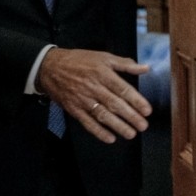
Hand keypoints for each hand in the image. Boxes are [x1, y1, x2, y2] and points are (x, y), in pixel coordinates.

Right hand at [37, 47, 151, 143]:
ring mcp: (82, 100)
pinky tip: (110, 138)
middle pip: (114, 104)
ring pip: (102, 115)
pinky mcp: (73, 109)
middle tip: (143, 126)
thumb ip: (125, 64)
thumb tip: (146, 68)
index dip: (136, 101)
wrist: (49, 67)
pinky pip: (87, 122)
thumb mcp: (103, 56)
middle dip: (130, 116)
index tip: (147, 111)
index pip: (122, 89)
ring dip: (118, 126)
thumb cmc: (79, 61)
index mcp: (102, 74)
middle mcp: (93, 88)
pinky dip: (98, 131)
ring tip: (131, 134)